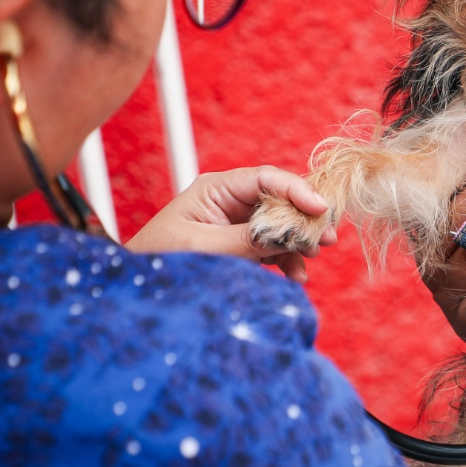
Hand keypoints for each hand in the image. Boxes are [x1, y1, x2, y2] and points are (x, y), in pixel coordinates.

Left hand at [125, 166, 336, 282]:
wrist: (137, 288)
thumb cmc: (160, 260)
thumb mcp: (203, 248)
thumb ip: (245, 239)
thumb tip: (286, 234)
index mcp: (216, 188)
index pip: (266, 178)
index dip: (297, 189)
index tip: (321, 208)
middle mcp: (231, 200)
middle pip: (281, 199)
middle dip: (305, 218)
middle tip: (328, 238)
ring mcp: (238, 222)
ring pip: (282, 224)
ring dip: (299, 241)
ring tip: (311, 259)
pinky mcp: (243, 244)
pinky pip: (274, 246)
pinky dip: (288, 260)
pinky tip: (296, 276)